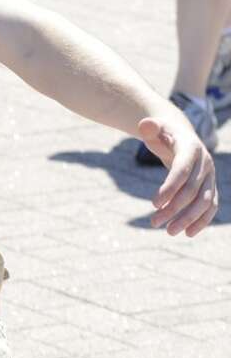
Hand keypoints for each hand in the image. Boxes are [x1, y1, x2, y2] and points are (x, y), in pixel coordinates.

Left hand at [139, 116, 219, 236]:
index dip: (169, 188)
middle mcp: (205, 164)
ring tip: (168, 231)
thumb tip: (145, 125)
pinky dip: (202, 221)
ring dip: (187, 219)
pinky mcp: (211, 188)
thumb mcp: (154, 129)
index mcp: (192, 148)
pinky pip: (211, 207)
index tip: (153, 204)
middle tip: (154, 222)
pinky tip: (188, 233)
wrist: (181, 138)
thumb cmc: (163, 135)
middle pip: (192, 191)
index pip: (182, 171)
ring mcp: (211, 177)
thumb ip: (149, 127)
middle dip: (174, 209)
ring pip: (204, 202)